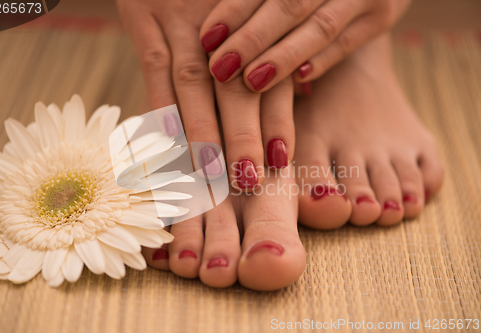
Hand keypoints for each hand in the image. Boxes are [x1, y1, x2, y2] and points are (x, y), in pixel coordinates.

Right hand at [117, 0, 295, 190]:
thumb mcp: (249, 8)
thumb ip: (267, 46)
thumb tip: (298, 91)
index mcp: (253, 23)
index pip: (268, 80)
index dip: (275, 122)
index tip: (279, 164)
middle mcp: (222, 25)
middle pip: (236, 88)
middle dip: (242, 136)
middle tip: (249, 179)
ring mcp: (180, 19)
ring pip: (195, 82)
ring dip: (203, 129)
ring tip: (210, 173)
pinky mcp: (143, 13)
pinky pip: (153, 63)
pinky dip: (160, 101)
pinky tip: (167, 137)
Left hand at [200, 0, 410, 91]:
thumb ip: (264, 1)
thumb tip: (216, 35)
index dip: (234, 10)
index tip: (207, 38)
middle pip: (290, 4)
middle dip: (253, 38)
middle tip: (221, 67)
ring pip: (320, 26)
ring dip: (283, 56)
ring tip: (252, 80)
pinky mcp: (381, 17)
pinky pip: (347, 42)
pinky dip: (322, 60)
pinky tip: (298, 78)